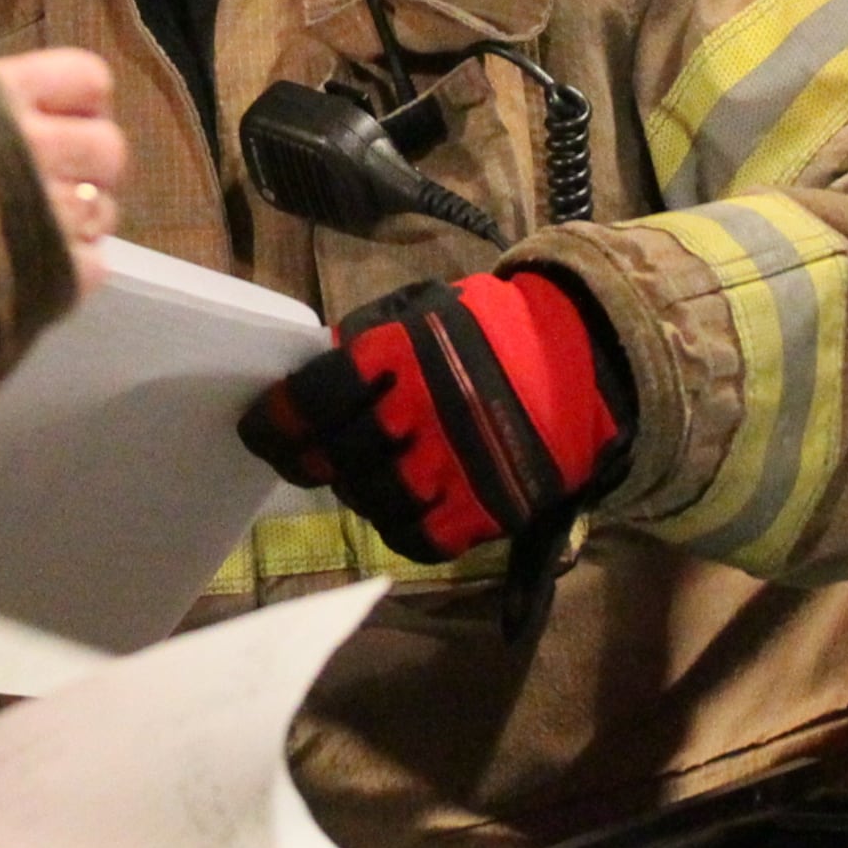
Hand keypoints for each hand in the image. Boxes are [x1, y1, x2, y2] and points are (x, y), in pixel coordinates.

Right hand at [0, 47, 125, 290]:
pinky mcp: (58, 271)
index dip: (80, 105)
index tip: (57, 124)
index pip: (88, 80)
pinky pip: (92, 264)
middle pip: (109, 148)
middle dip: (86, 169)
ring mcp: (53, 210)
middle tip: (48, 187)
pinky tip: (27, 271)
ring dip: (78, 222)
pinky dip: (66, 270)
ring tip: (34, 234)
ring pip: (106, 210)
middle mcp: (37, 144)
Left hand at [238, 268, 620, 559]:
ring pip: (374, 504)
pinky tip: (405, 504)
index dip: (273, 425)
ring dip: (359, 492)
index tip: (261, 430)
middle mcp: (422, 415)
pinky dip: (404, 526)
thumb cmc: (491, 327)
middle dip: (312, 461)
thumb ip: (364, 342)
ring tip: (367, 473)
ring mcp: (456, 468)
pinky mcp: (488, 509)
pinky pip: (421, 538)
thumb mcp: (421, 308)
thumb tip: (311, 375)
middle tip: (310, 456)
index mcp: (399, 356)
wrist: (586, 358)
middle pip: (336, 460)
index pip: (309, 404)